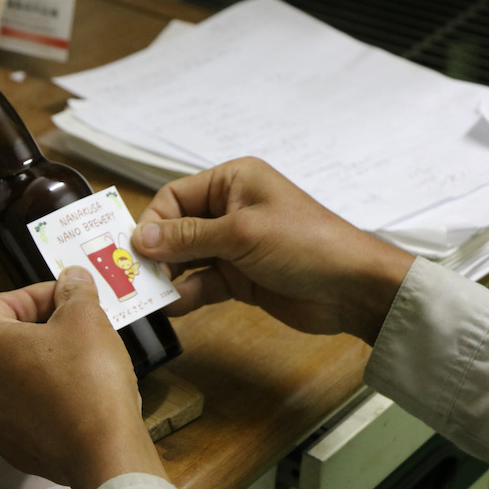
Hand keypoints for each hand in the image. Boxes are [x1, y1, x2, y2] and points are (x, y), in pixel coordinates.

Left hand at [0, 266, 167, 488]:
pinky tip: (73, 389)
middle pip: (2, 337)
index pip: (2, 301)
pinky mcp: (5, 441)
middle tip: (73, 322)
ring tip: (77, 355)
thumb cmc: (87, 385)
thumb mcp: (85, 317)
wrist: (103, 450)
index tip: (65, 296)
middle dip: (39, 325)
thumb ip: (74, 290)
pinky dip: (42, 391)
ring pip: (11, 372)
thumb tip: (72, 278)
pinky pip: (20, 404)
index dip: (40, 293)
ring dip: (40, 358)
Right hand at [131, 157, 414, 344]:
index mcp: (231, 182)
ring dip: (169, 277)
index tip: (136, 251)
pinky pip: (201, 283)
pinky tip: (175, 307)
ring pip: (185, 259)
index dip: (154, 222)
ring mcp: (232, 246)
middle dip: (158, 253)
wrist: (353, 289)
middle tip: (137, 277)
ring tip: (153, 296)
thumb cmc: (303, 243)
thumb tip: (139, 239)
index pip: (175, 197)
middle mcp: (228, 210)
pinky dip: (187, 295)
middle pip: (175, 229)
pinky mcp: (238, 278)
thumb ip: (188, 237)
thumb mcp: (242, 233)